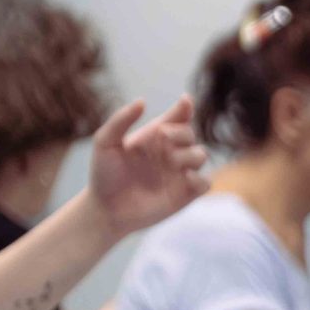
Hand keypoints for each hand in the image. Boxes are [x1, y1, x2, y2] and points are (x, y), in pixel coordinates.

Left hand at [87, 97, 208, 241]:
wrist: (106, 208)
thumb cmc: (103, 174)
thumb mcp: (105, 142)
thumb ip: (121, 119)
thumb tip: (143, 101)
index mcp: (154, 136)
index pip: (177, 117)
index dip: (185, 108)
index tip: (184, 102)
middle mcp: (169, 152)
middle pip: (190, 133)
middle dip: (181, 133)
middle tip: (163, 138)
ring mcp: (179, 173)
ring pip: (201, 155)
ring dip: (190, 154)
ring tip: (171, 161)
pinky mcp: (185, 194)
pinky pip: (206, 182)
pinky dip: (200, 178)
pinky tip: (185, 178)